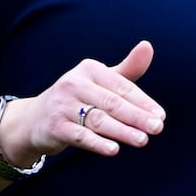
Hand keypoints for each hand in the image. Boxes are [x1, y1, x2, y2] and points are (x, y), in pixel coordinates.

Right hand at [0, 41, 165, 164]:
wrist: (34, 119)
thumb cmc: (78, 98)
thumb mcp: (100, 82)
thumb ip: (127, 70)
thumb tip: (148, 46)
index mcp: (90, 69)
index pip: (122, 86)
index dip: (143, 102)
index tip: (160, 115)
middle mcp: (75, 83)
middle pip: (112, 103)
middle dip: (136, 116)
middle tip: (157, 127)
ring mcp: (63, 105)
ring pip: (98, 120)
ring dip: (122, 131)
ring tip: (142, 140)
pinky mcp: (55, 126)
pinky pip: (80, 135)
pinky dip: (97, 143)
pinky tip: (114, 150)